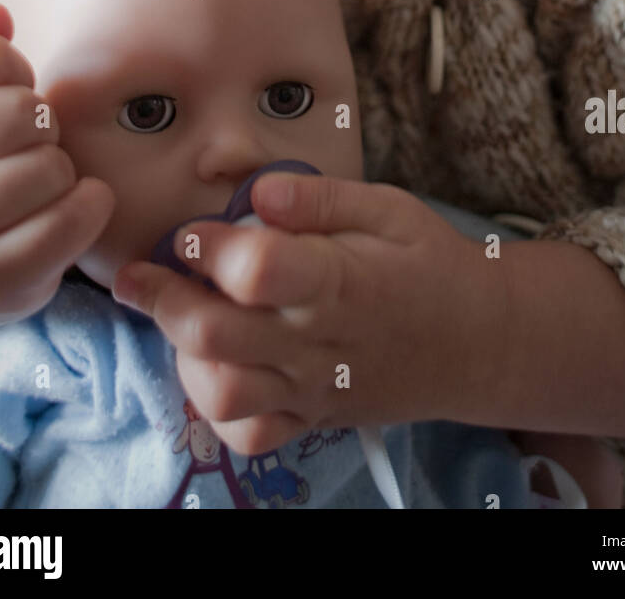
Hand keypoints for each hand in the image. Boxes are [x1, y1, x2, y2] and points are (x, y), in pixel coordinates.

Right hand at [0, 3, 114, 329]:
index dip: (16, 74)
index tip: (4, 98)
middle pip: (21, 112)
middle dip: (42, 127)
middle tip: (28, 148)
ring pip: (49, 168)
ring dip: (63, 173)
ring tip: (37, 187)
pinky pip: (68, 222)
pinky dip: (86, 211)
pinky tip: (65, 213)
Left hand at [112, 174, 506, 455]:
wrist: (480, 342)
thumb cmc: (430, 262)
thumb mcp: (388, 208)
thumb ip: (319, 197)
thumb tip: (254, 188)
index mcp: (338, 281)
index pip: (254, 269)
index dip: (208, 245)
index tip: (194, 228)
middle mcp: (317, 342)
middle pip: (215, 333)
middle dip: (163, 297)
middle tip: (144, 271)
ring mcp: (311, 390)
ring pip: (221, 393)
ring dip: (183, 354)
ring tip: (180, 317)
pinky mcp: (311, 420)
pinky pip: (248, 435)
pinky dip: (216, 408)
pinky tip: (213, 364)